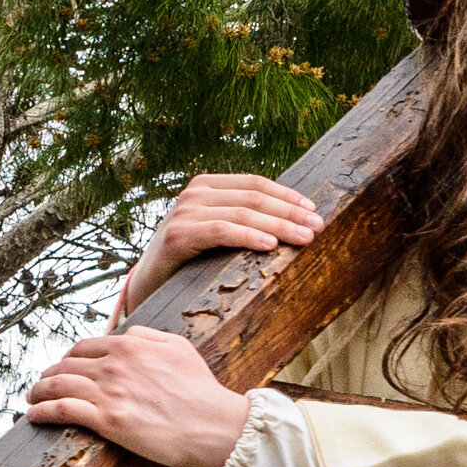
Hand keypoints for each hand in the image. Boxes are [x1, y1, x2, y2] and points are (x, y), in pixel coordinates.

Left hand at [27, 327, 248, 466]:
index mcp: (130, 345)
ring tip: (31, 401)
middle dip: (48, 375)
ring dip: (38, 392)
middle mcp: (114, 365)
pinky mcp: (107, 421)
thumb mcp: (179, 347)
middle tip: (41, 386)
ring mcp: (109, 393)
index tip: (62, 368)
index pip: (84, 347)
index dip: (68, 358)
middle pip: (65, 365)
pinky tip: (33, 415)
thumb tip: (124, 334)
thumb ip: (147, 336)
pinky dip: (42, 411)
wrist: (215, 426)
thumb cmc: (201, 390)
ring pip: (58, 385)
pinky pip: (62, 410)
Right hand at [116, 174, 327, 313]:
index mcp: (207, 185)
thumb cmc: (190, 258)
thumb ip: (242, 218)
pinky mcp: (178, 235)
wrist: (148, 283)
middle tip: (318, 227)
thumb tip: (294, 219)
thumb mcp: (216, 230)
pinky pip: (222, 232)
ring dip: (278, 226)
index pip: (255, 184)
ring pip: (242, 214)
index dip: (287, 195)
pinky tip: (271, 246)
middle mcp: (195, 193)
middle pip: (253, 198)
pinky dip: (249, 237)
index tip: (314, 210)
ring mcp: (185, 212)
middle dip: (290, 212)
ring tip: (304, 238)